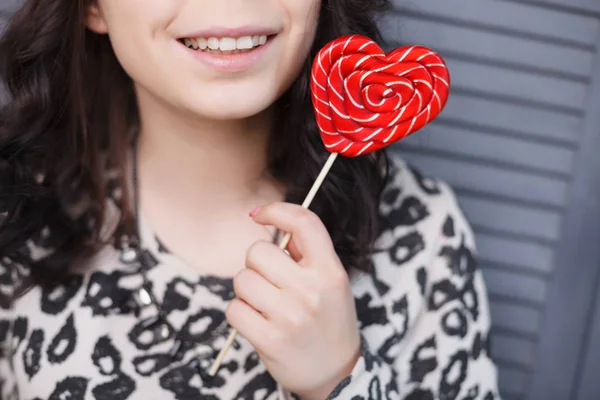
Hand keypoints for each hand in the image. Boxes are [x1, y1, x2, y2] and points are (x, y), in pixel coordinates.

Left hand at [225, 202, 360, 398]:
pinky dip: (240, 314)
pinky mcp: (270, 340)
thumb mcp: (332, 282)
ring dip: (247, 291)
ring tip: (266, 305)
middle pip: (258, 252)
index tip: (259, 215)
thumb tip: (270, 218)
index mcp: (330, 271)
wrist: (336, 373)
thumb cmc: (328, 320)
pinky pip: (234, 309)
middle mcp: (312, 290)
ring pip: (242, 280)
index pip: (304, 223)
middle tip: (272, 283)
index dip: (276, 210)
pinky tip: (258, 322)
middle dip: (257, 265)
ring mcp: (291, 316)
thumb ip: (306, 252)